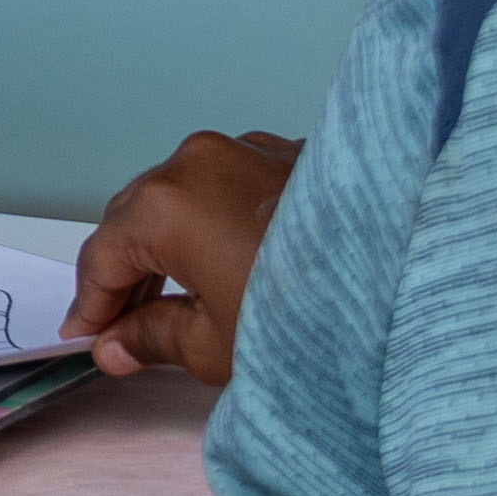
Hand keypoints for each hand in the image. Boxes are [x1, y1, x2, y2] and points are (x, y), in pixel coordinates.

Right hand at [72, 128, 297, 386]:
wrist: (410, 281)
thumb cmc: (311, 317)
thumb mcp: (216, 346)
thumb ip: (151, 340)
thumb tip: (115, 347)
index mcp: (165, 204)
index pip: (102, 256)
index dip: (90, 305)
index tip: (86, 340)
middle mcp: (197, 160)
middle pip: (135, 216)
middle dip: (125, 270)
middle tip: (124, 326)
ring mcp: (246, 148)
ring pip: (183, 195)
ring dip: (170, 242)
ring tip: (176, 297)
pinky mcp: (289, 152)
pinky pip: (229, 184)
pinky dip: (215, 220)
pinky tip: (230, 262)